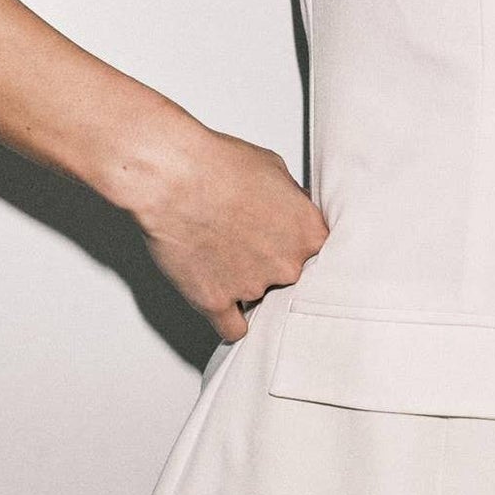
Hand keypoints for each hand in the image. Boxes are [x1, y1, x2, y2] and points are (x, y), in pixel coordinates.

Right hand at [127, 121, 330, 342]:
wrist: (174, 177)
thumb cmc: (219, 165)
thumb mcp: (274, 169)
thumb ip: (291, 200)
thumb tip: (292, 208)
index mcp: (308, 234)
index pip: (321, 255)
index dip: (300, 248)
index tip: (288, 244)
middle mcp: (287, 266)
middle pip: (291, 279)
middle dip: (272, 263)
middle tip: (249, 241)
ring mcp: (251, 287)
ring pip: (260, 298)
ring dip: (246, 282)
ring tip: (222, 253)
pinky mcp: (215, 302)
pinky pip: (233, 329)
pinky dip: (229, 321)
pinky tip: (225, 307)